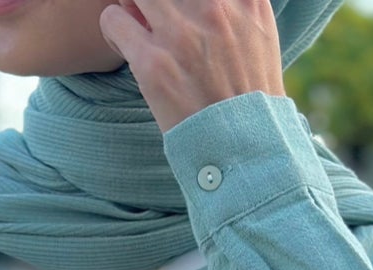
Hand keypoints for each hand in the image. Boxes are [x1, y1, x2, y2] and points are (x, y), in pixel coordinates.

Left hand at [98, 0, 284, 133]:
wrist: (246, 151)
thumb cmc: (250, 97)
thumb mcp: (259, 37)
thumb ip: (235, 5)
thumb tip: (198, 1)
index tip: (178, 6)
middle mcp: (214, 7)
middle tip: (153, 11)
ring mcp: (181, 33)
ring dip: (134, 3)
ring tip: (137, 22)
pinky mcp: (153, 62)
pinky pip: (113, 18)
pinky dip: (114, 28)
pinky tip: (127, 46)